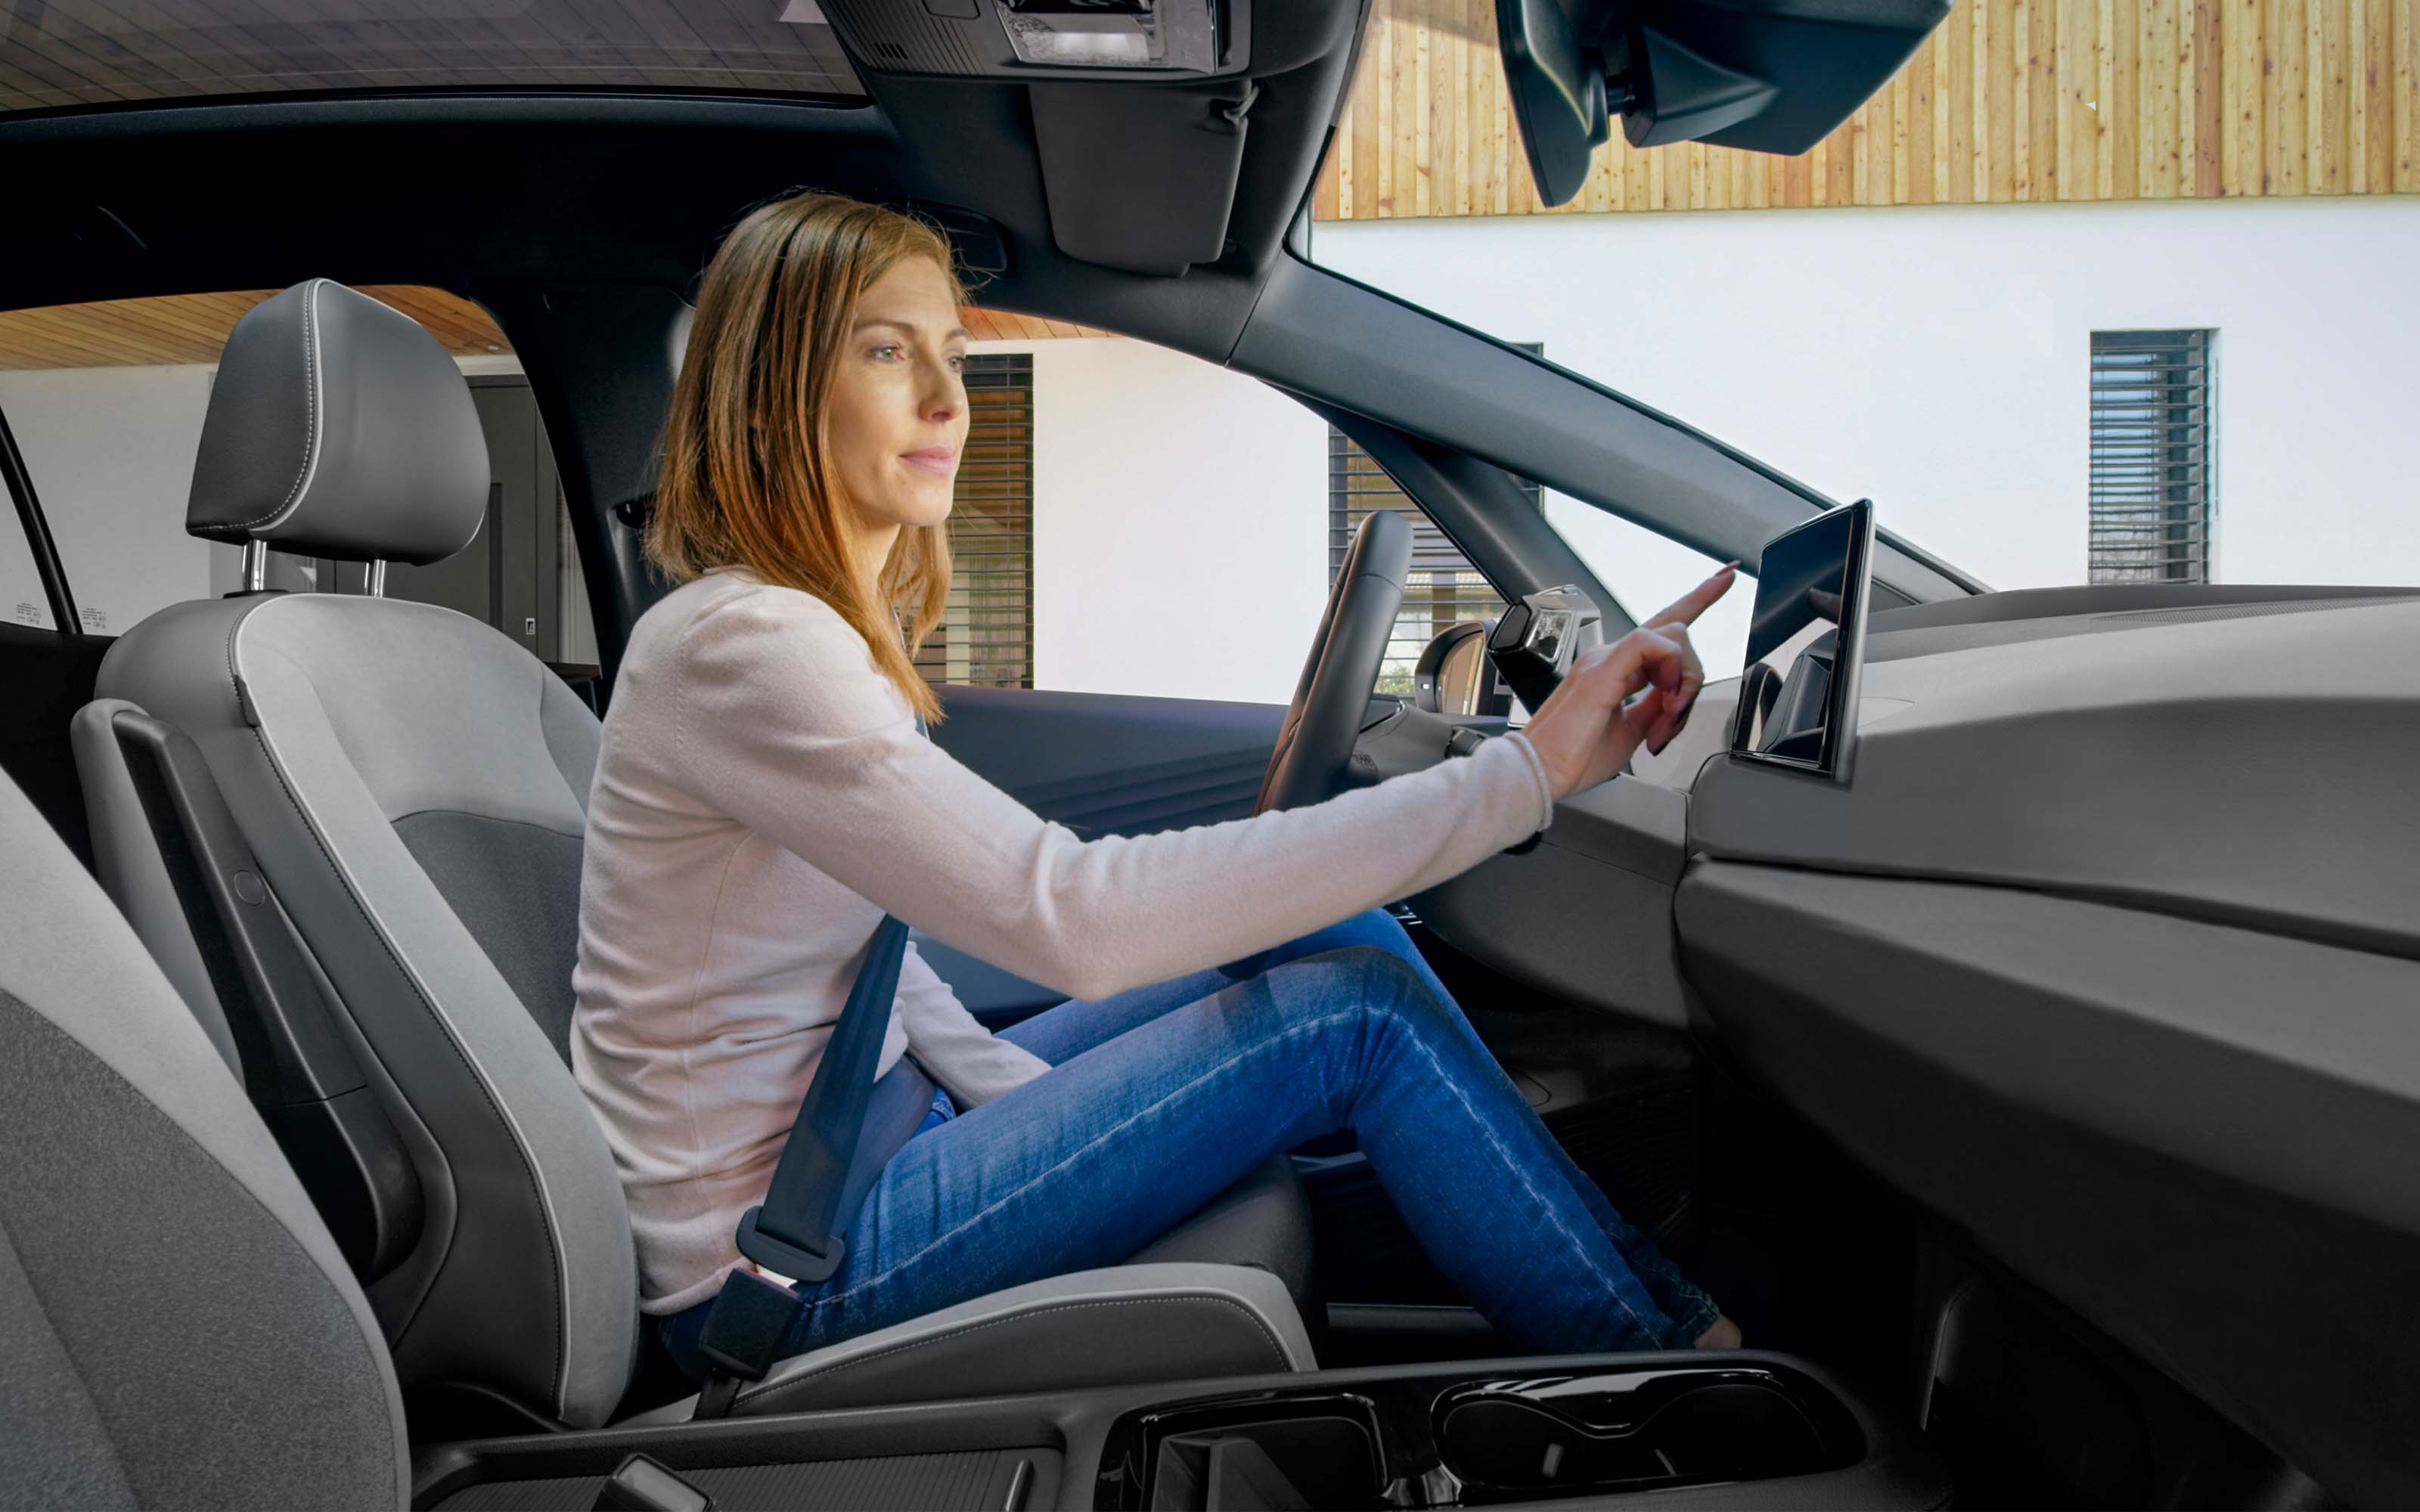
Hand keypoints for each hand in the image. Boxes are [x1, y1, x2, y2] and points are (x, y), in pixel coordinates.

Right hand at [1520, 564, 1736, 800]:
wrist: (1539, 773)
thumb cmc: (1572, 758)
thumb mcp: (1631, 732)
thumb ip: (1655, 709)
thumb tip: (1677, 699)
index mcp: (1614, 669)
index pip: (1661, 627)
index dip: (1697, 599)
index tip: (1724, 577)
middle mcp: (1609, 657)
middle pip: (1675, 630)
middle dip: (1695, 671)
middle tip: (1675, 718)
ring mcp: (1604, 659)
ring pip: (1671, 635)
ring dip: (1683, 679)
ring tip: (1666, 717)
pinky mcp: (1601, 669)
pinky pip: (1650, 643)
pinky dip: (1669, 668)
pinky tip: (1662, 693)